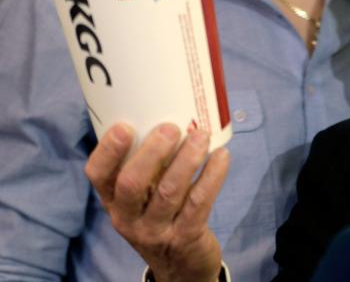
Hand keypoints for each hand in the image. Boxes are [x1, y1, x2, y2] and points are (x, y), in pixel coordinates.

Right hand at [85, 123, 229, 281]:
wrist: (180, 267)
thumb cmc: (161, 216)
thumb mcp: (143, 199)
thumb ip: (148, 166)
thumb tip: (169, 113)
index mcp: (113, 201)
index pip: (97, 175)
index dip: (108, 150)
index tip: (125, 125)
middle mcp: (128, 218)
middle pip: (132, 183)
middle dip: (152, 151)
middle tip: (172, 127)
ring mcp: (155, 230)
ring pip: (169, 191)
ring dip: (187, 159)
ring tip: (202, 136)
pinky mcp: (185, 237)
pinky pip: (199, 202)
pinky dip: (212, 176)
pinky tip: (221, 157)